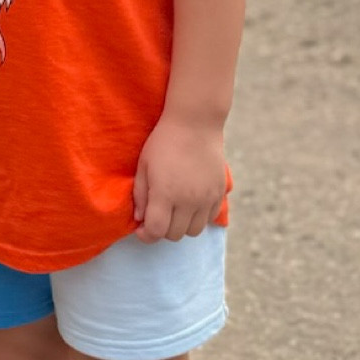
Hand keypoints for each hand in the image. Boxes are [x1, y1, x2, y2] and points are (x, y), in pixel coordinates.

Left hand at [133, 112, 226, 242]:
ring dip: (181, 226)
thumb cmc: (164, 142)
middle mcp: (188, 200)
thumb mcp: (143, 166)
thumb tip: (140, 219)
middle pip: (174, 235)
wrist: (196, 124)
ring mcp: (206, 198)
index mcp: (165, 194)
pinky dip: (197, 218)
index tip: (141, 228)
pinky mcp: (219, 193)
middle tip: (156, 216)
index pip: (156, 231)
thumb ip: (140, 195)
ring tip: (174, 211)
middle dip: (161, 230)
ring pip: (193, 231)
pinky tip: (189, 203)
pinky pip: (208, 219)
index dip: (145, 235)